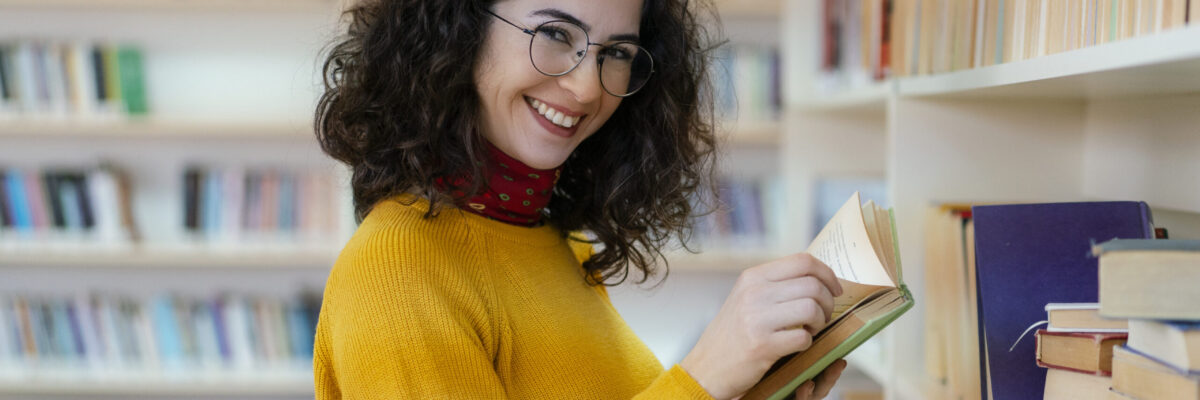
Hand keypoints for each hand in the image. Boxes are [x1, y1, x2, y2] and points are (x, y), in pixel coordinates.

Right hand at [680, 253, 843, 399]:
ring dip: (820, 322)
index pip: (803, 261)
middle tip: (823, 316)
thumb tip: (817, 277)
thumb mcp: (746, 298)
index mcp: (752, 277)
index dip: (827, 273)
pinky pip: (803, 337)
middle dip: (828, 302)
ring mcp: (757, 318)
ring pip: (812, 308)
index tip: (834, 289)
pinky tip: (797, 344)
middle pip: (812, 285)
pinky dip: (807, 342)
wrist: (707, 367)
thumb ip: (774, 284)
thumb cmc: (733, 333)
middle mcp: (754, 293)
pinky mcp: (762, 345)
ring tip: (810, 329)